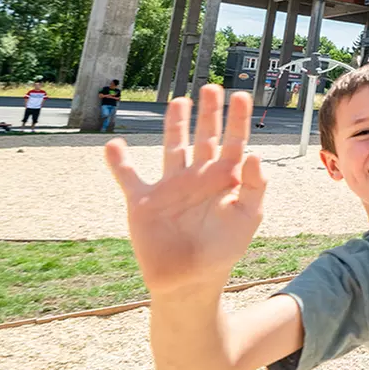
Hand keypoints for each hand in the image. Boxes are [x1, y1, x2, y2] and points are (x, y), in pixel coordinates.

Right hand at [105, 86, 265, 296]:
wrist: (189, 281)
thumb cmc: (223, 250)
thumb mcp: (247, 216)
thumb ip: (255, 185)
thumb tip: (255, 152)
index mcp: (225, 180)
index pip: (235, 142)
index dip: (238, 119)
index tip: (241, 96)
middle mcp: (198, 178)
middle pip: (204, 138)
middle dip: (209, 114)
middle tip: (212, 87)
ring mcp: (170, 187)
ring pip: (171, 148)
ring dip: (174, 125)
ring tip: (179, 101)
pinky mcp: (143, 201)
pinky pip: (128, 177)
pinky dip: (119, 162)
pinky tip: (113, 144)